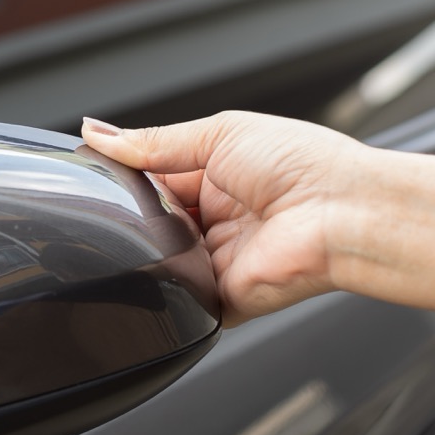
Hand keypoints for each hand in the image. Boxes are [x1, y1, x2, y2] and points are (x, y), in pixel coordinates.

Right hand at [82, 112, 368, 325]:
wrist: (342, 213)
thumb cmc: (304, 165)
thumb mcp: (218, 134)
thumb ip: (154, 142)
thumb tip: (97, 132)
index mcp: (216, 176)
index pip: (153, 178)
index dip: (125, 177)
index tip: (92, 171)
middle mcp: (216, 219)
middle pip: (152, 221)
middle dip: (134, 213)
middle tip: (125, 202)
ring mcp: (218, 259)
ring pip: (160, 260)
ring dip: (148, 248)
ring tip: (148, 230)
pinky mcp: (222, 297)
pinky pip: (180, 301)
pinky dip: (165, 290)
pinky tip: (158, 270)